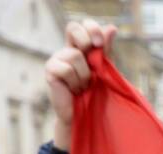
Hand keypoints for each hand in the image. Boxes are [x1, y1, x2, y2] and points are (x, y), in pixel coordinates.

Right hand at [45, 19, 116, 149]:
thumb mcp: (106, 72)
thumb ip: (107, 51)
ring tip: (84, 87)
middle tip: (93, 62)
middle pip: (72, 28)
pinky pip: (65, 69)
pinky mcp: (50, 71)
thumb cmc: (98, 96)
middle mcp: (67, 50)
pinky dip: (75, 82)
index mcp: (82, 49)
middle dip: (86, 41)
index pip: (82, 25)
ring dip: (85, 75)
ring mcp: (57, 59)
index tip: (100, 43)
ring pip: (75, 55)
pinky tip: (74, 91)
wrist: (87, 118)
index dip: (91, 28)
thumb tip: (112, 28)